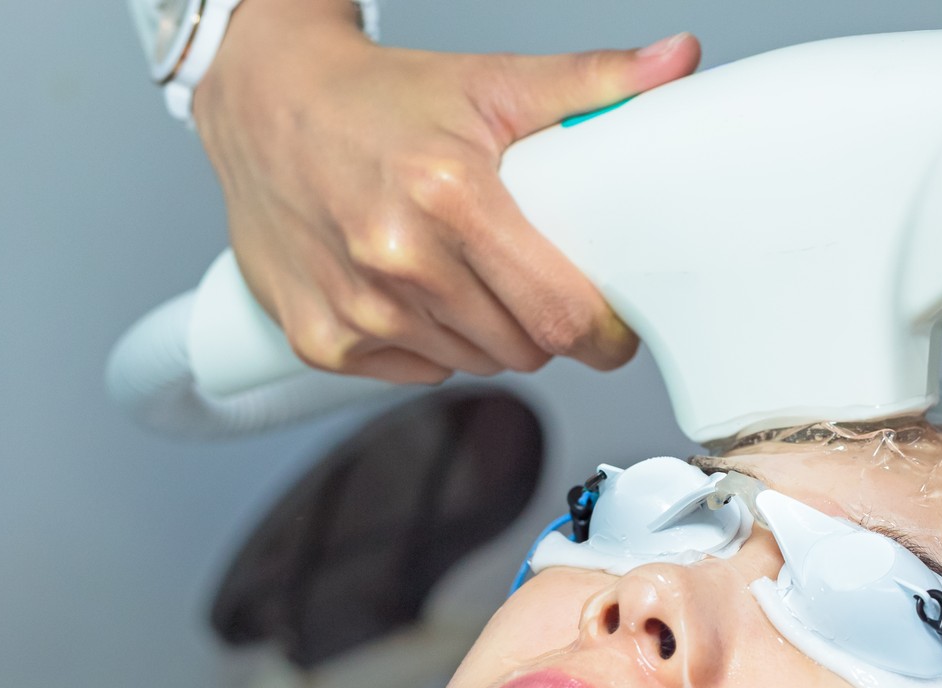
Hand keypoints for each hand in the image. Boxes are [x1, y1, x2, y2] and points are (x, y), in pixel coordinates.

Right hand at [193, 0, 699, 381]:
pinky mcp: (320, 340)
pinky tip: (413, 291)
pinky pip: (418, 372)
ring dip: (487, 335)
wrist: (262, 102)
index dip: (601, 332)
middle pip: (523, 349)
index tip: (610, 324)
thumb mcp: (490, 82)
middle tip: (533, 278)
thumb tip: (678, 61)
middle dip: (544, 326)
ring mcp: (355, 308)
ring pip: (474, 365)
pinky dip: (429, 344)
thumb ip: (589, 84)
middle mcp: (396, 259)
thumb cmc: (377, 99)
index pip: (559, 315)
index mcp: (448, 197)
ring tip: (466, 272)